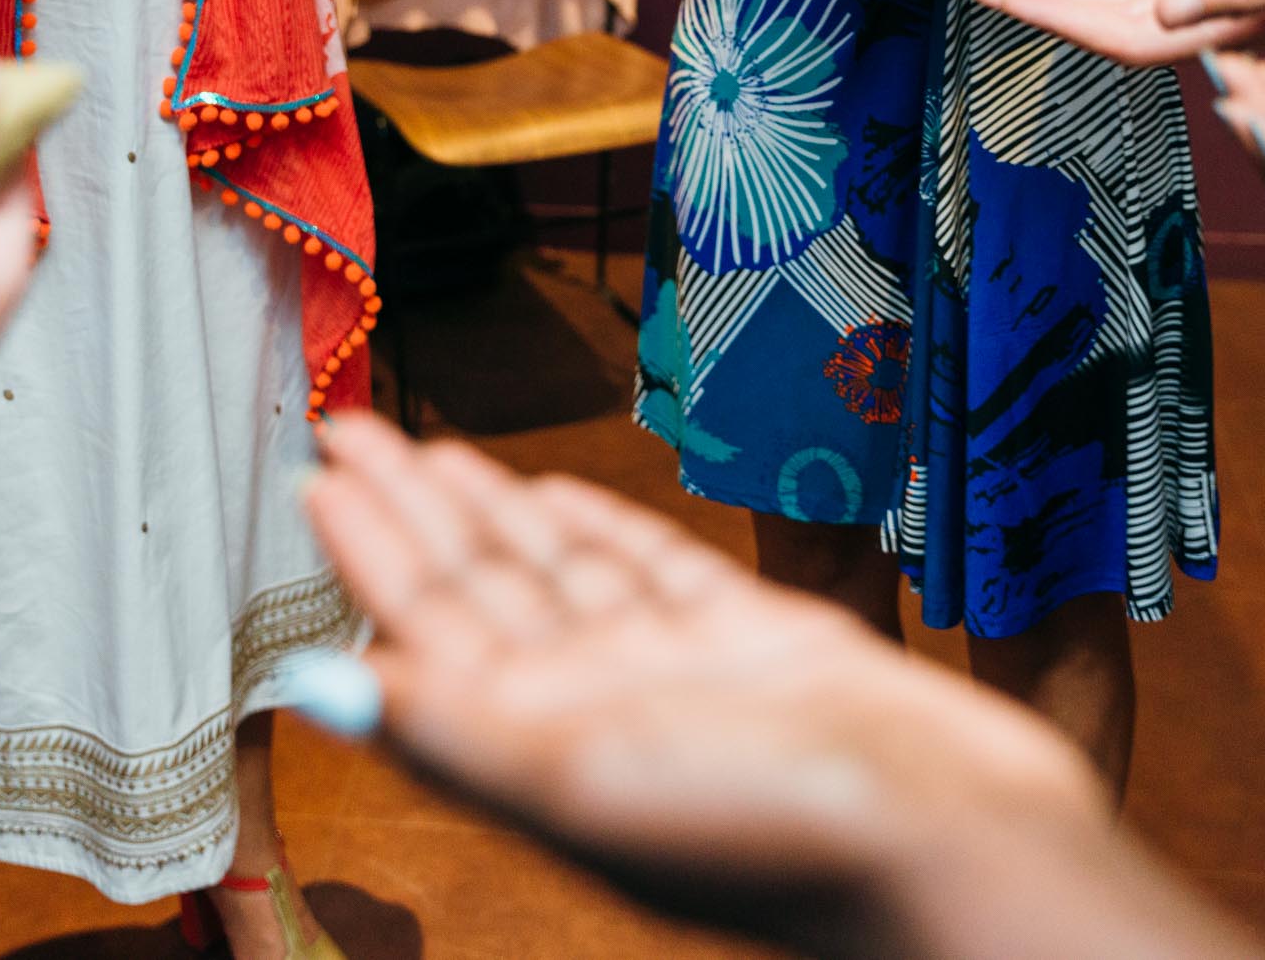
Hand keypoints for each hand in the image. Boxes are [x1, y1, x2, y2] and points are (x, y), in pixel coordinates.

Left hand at [298, 415, 1111, 959]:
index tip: (320, 472)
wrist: (951, 838)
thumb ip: (447, 728)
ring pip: (561, 572)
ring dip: (495, 509)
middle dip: (416, 504)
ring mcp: (677, 676)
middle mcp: (598, 706)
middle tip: (352, 425)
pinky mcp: (758, 650)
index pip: (429, 621)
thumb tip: (312, 690)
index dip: (371, 545)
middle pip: (483, 584)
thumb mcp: (578, 777)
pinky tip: (565, 497)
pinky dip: (606, 531)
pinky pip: (658, 575)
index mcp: (542, 739)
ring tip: (436, 450)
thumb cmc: (771, 831)